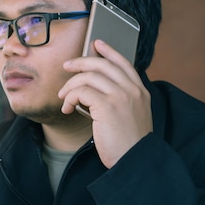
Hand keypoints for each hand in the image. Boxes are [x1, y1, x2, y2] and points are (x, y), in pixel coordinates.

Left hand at [58, 39, 152, 167]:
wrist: (135, 161)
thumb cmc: (129, 144)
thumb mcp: (132, 116)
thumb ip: (121, 100)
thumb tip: (93, 89)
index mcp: (140, 91)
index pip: (124, 63)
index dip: (109, 51)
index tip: (96, 43)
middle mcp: (132, 90)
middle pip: (103, 64)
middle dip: (81, 61)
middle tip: (67, 66)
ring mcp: (121, 96)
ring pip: (89, 77)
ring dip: (71, 85)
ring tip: (63, 97)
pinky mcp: (107, 106)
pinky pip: (82, 92)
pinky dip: (70, 98)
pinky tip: (67, 108)